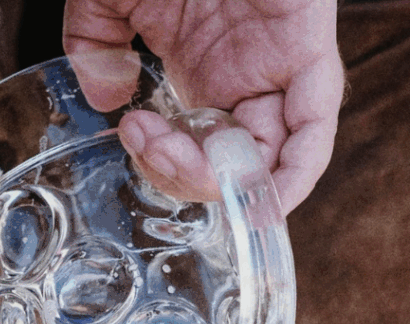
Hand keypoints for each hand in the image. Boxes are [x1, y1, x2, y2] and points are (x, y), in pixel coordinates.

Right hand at [63, 0, 343, 212]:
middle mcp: (245, 76)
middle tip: (148, 145)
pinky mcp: (309, 49)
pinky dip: (293, 176)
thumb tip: (105, 98)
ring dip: (226, 183)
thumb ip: (95, 43)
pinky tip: (259, 195)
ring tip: (186, 161)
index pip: (195, 149)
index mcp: (205, 68)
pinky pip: (314, 132)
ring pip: (271, 161)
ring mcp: (278, 66)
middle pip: (230, 165)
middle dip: (186, 177)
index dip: (163, 163)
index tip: (130, 133)